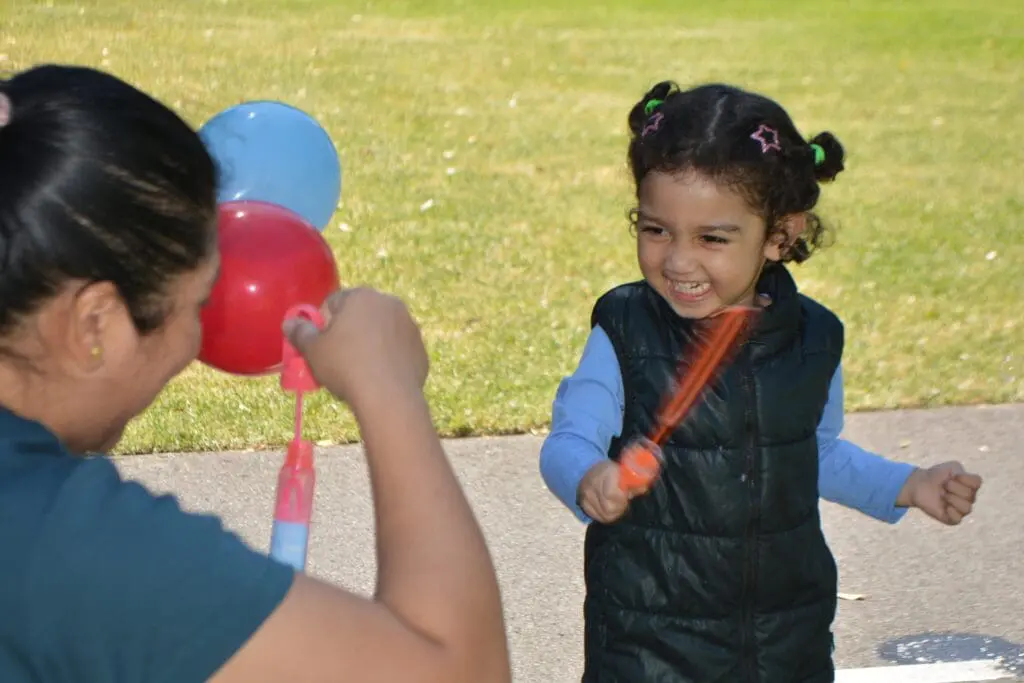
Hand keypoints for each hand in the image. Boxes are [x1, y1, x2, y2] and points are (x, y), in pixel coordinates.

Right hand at [283, 287, 428, 410]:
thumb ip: (300, 332)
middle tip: (337, 361)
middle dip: (348, 333)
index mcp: (362, 296)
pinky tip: (378, 379)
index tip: (320, 346)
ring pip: (381, 332)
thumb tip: (290, 322)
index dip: (322, 325)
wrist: (388, 396)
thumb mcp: (313, 350)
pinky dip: (388, 359)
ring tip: (358, 372)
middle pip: (360, 316)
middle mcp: (390, 303)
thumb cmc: (345, 366)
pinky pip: (397, 350)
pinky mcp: (420, 348)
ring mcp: (409, 325)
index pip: (333, 303)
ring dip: (369, 345)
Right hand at [577, 460, 649, 522]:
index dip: (621, 500)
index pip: (611, 494)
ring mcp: (586, 493)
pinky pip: (596, 517)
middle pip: (608, 508)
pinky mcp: (582, 502)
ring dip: (612, 514)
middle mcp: (593, 483)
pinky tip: (607, 509)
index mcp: (606, 472)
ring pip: (603, 515)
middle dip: (619, 509)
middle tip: (623, 505)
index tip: (626, 498)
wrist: (589, 470)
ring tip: (616, 506)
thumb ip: (635, 482)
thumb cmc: (612, 472)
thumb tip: (643, 489)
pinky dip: (604, 515)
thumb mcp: (624, 473)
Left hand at [898, 461, 982, 525]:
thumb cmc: (936, 475)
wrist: (920, 485)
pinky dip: (951, 512)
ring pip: (967, 508)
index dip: (963, 478)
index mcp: (970, 485)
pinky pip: (957, 519)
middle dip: (953, 487)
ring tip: (943, 495)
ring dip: (952, 499)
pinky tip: (944, 506)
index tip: (952, 475)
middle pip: (970, 495)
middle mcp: (969, 498)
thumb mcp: (949, 467)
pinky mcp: (952, 518)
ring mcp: (961, 509)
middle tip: (944, 485)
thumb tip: (960, 478)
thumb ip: (959, 470)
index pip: (977, 482)